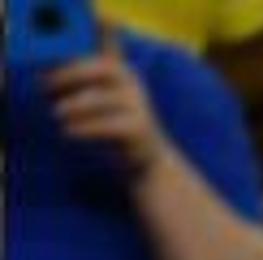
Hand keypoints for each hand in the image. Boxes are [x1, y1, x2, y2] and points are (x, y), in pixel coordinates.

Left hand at [42, 43, 163, 181]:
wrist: (147, 155)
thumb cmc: (112, 122)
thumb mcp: (99, 96)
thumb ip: (77, 79)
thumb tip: (43, 77)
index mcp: (120, 69)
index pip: (108, 45)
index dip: (100, 35)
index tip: (77, 29)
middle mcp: (132, 82)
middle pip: (100, 68)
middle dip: (68, 75)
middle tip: (44, 86)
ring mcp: (137, 104)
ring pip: (98, 99)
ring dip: (71, 105)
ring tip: (55, 113)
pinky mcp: (138, 127)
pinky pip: (105, 124)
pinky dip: (83, 127)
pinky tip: (67, 131)